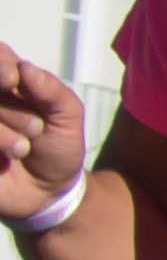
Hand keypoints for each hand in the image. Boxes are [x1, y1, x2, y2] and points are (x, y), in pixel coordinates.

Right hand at [0, 53, 89, 227]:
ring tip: (23, 149)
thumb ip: (53, 92)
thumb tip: (25, 68)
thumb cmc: (56, 147)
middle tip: (35, 130)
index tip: (13, 80)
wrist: (45, 192)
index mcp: (7, 78)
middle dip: (10, 109)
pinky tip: (2, 161)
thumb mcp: (67, 119)